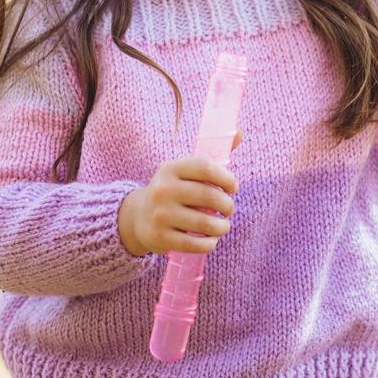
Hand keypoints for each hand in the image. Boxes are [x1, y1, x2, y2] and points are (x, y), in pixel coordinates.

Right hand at [119, 131, 241, 256]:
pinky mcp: (160, 237)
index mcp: (170, 168)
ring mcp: (160, 214)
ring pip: (205, 223)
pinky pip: (195, 244)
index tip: (233, 187)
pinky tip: (211, 240)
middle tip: (228, 209)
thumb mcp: (185, 171)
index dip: (227, 178)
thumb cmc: (173, 191)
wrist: (139, 217)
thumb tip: (239, 133)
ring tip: (223, 226)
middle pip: (209, 196)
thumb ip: (212, 157)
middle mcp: (163, 189)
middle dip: (227, 205)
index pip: (206, 167)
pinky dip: (209, 244)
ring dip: (222, 227)